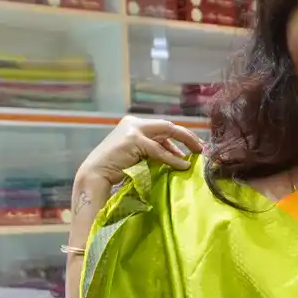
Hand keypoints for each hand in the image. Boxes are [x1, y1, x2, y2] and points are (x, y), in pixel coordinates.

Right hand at [73, 115, 203, 193]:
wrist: (95, 174)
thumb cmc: (116, 170)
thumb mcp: (138, 156)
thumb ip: (153, 152)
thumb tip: (176, 157)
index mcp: (133, 124)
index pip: (162, 128)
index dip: (179, 137)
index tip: (193, 147)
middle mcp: (134, 123)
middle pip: (168, 125)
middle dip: (187, 136)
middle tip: (201, 148)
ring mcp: (134, 130)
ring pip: (167, 133)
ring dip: (185, 144)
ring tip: (197, 154)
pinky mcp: (134, 140)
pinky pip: (159, 151)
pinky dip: (173, 158)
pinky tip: (183, 165)